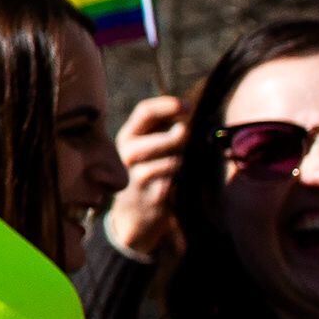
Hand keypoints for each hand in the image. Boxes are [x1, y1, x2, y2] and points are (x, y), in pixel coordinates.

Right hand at [104, 93, 182, 262]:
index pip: (146, 111)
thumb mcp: (146, 146)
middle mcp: (128, 153)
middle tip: (190, 142)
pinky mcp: (153, 193)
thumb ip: (163, 127)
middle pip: (171, 136)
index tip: (189, 107)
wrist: (134, 214)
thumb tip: (190, 112)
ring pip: (178, 159)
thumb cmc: (148, 171)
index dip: (169, 105)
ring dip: (188, 161)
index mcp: (128, 136)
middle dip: (186, 139)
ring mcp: (138, 174)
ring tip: (185, 166)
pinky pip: (180, 179)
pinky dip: (187, 178)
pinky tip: (183, 181)